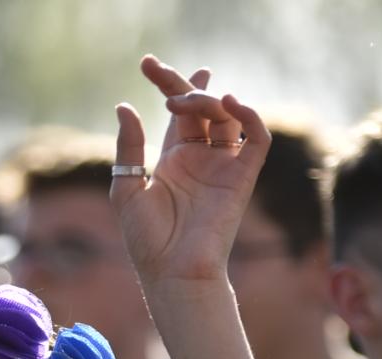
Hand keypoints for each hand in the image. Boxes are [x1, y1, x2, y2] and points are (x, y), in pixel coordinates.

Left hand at [110, 56, 269, 285]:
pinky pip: (257, 138)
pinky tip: (228, 103)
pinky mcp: (244, 177)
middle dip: (184, 84)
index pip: (179, 111)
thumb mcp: (127, 187)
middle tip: (157, 71)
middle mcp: (202, 157)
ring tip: (181, 100)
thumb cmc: (147, 240)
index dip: (169, 83)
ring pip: (228, 116)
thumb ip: (129, 147)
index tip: (147, 64)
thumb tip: (124, 106)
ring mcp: (224, 165)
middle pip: (203, 107)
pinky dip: (249, 115)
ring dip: (208, 100)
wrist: (172, 271)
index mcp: (175, 158)